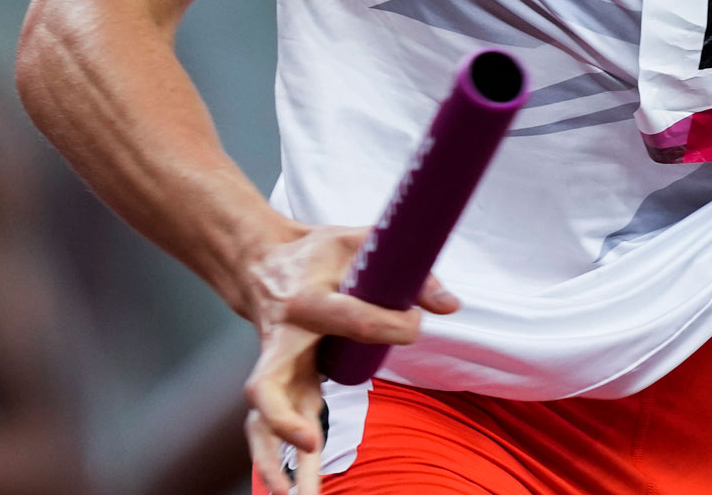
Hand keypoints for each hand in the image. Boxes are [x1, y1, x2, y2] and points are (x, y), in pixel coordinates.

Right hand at [242, 222, 458, 494]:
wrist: (263, 264)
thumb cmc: (320, 254)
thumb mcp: (363, 242)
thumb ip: (411, 272)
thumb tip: (450, 306)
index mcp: (305, 301)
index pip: (350, 319)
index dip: (390, 324)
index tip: (414, 323)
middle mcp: (280, 341)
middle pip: (269, 385)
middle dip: (285, 419)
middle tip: (312, 445)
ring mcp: (273, 369)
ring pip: (261, 421)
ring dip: (274, 462)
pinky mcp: (276, 388)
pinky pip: (267, 430)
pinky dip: (275, 464)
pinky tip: (292, 491)